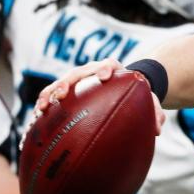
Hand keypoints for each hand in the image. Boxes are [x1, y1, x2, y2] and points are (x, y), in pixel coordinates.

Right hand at [32, 59, 164, 134]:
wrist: (122, 87)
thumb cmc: (134, 93)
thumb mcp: (147, 99)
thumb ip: (155, 111)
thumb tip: (158, 129)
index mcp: (111, 69)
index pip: (108, 64)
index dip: (105, 68)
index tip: (104, 76)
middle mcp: (90, 72)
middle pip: (77, 73)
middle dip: (68, 82)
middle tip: (63, 94)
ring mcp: (76, 81)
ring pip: (59, 84)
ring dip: (50, 94)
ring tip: (42, 108)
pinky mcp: (66, 92)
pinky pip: (52, 98)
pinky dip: (44, 107)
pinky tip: (35, 123)